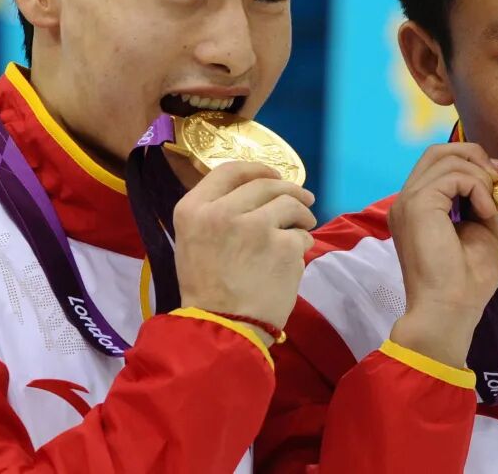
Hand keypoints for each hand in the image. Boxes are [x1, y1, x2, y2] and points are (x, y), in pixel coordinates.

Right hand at [172, 162, 315, 334]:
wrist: (223, 329)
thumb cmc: (206, 290)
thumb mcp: (193, 242)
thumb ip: (216, 213)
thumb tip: (255, 192)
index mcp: (194, 210)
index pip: (229, 171)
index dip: (257, 168)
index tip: (274, 174)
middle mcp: (223, 212)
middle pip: (267, 184)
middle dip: (291, 189)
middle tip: (304, 199)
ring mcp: (256, 227)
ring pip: (291, 205)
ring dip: (302, 215)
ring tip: (303, 228)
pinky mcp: (284, 246)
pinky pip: (302, 236)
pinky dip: (302, 245)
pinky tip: (293, 260)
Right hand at [388, 143, 497, 366]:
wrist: (450, 310)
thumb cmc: (464, 282)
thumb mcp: (479, 230)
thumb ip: (479, 202)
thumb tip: (493, 176)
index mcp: (417, 207)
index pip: (437, 163)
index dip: (470, 161)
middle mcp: (407, 199)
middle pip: (437, 151)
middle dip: (473, 155)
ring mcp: (408, 200)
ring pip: (446, 158)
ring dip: (478, 176)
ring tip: (491, 205)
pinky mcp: (418, 204)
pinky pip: (454, 177)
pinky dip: (477, 189)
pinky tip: (486, 213)